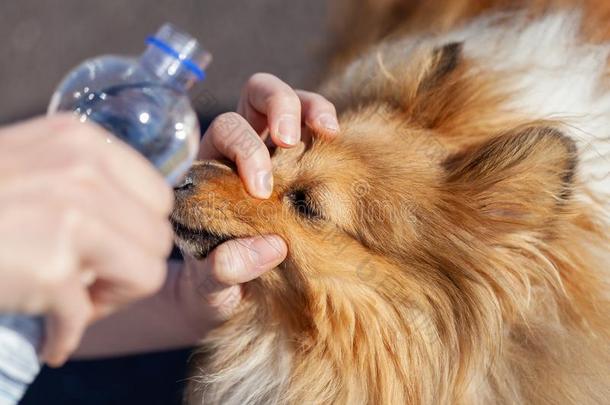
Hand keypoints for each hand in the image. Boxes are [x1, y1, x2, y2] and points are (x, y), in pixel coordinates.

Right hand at [0, 115, 173, 365]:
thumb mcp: (31, 165)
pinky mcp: (50, 267)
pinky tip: (49, 334)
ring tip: (70, 302)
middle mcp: (83, 171)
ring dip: (108, 300)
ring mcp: (69, 216)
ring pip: (146, 275)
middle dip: (128, 269)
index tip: (109, 251)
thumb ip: (87, 181)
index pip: (158, 197)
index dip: (139, 232)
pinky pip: (86, 316)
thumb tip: (139, 219)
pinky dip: (65, 334)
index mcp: (83, 142)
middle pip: (157, 238)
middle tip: (88, 283)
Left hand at [175, 73, 339, 331]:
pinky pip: (316, 129)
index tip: (262, 191)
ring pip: (291, 100)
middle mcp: (241, 149)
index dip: (245, 150)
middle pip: (257, 94)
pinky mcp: (302, 164)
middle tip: (291, 140)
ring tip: (329, 132)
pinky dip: (329, 126)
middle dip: (279, 106)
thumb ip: (223, 271)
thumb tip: (271, 247)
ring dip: (311, 107)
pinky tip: (339, 145)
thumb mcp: (207, 287)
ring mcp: (275, 152)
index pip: (226, 131)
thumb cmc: (208, 286)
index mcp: (209, 169)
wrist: (221, 297)